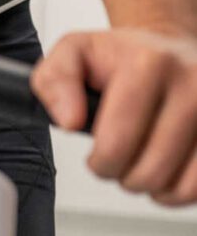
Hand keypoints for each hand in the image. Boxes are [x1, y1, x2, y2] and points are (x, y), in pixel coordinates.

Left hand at [32, 28, 196, 205]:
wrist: (171, 47)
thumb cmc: (121, 55)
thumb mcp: (73, 52)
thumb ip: (54, 81)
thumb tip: (69, 121)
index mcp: (149, 64)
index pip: (118, 141)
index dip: (100, 162)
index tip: (96, 156)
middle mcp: (193, 84)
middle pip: (150, 170)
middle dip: (123, 176)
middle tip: (118, 160)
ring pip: (181, 186)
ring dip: (153, 186)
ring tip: (141, 164)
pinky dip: (180, 191)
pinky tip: (168, 171)